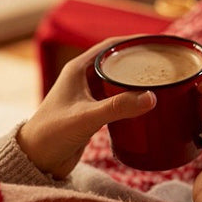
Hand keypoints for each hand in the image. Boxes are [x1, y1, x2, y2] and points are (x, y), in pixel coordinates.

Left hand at [17, 36, 155, 178]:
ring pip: (119, 81)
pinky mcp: (93, 113)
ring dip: (137, 80)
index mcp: (78, 69)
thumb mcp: (86, 117)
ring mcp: (88, 96)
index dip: (134, 40)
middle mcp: (84, 78)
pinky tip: (148, 105)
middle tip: (166, 62)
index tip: (157, 41)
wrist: (35, 161)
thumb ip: (117, 107)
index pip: (111, 45)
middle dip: (141, 59)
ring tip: (162, 81)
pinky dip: (133, 99)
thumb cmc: (50, 134)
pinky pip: (118, 99)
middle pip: (118, 61)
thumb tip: (151, 97)